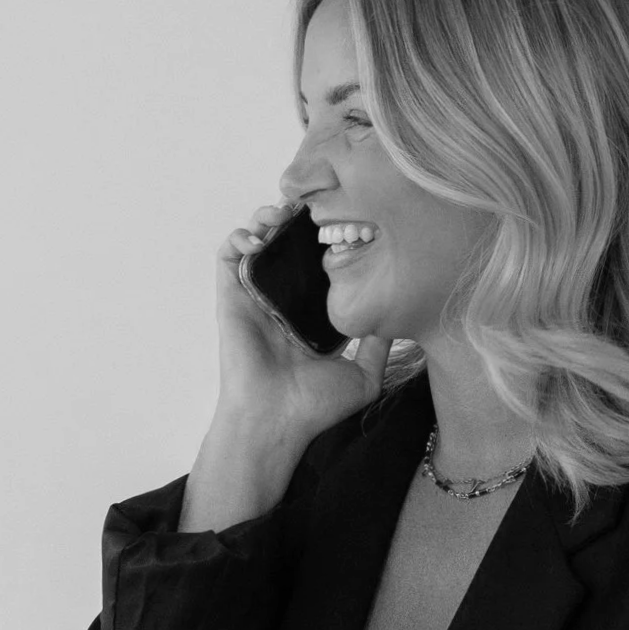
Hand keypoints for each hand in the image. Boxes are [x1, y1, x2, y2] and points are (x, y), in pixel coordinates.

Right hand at [215, 200, 388, 456]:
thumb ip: (380, 345)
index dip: (327, 236)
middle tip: (311, 208)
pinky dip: (239, 237)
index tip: (345, 219)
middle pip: (287, 244)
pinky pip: (228, 256)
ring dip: (266, 219)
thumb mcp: (365, 375)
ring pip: (257, 241)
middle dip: (296, 218)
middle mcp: (284, 300)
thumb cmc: (315, 406)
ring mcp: (257, 297)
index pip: (318, 262)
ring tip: (281, 216)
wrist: (276, 421)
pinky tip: (258, 237)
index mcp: (312, 312)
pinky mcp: (232, 298)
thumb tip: (400, 318)